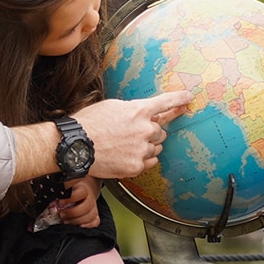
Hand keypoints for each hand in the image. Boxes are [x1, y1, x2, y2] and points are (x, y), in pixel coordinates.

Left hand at [54, 177, 100, 227]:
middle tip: (61, 215)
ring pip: (91, 215)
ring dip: (77, 221)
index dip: (71, 198)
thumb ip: (60, 190)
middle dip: (72, 213)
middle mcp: (90, 198)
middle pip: (86, 207)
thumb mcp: (67, 186)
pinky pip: (95, 222)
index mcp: (83, 189)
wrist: (85, 190)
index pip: (81, 192)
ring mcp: (93, 207)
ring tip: (66, 221)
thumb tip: (47, 194)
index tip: (60, 201)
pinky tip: (79, 226)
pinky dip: (88, 225)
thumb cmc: (73, 189)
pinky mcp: (95, 215)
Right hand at [73, 89, 189, 179]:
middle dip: (150, 132)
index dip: (179, 99)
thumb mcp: (112, 107)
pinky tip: (126, 156)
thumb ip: (134, 110)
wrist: (75, 146)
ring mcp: (141, 149)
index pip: (165, 102)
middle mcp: (144, 129)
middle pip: (160, 131)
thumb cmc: (89, 124)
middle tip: (132, 134)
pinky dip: (142, 159)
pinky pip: (150, 161)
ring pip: (156, 147)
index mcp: (138, 111)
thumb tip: (148, 114)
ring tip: (124, 146)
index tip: (189, 98)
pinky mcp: (136, 166)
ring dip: (146, 146)